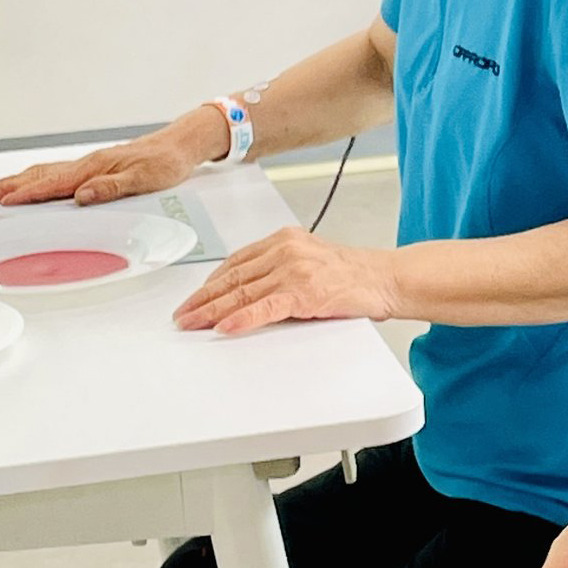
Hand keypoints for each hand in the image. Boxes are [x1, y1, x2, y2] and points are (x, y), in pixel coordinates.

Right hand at [0, 107, 225, 207]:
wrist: (179, 145)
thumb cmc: (164, 163)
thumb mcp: (144, 180)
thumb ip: (111, 188)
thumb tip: (81, 196)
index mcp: (94, 168)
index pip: (54, 183)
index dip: (28, 194)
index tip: (4, 202)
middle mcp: (87, 164)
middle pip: (41, 175)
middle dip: (11, 186)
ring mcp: (89, 165)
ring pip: (46, 172)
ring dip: (19, 181)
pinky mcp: (95, 167)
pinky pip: (58, 173)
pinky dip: (38, 178)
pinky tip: (32, 183)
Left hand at [172, 228, 398, 335]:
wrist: (385, 278)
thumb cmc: (352, 275)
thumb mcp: (309, 261)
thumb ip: (278, 271)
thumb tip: (246, 295)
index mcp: (283, 240)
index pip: (235, 263)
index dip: (209, 283)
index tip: (193, 298)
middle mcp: (285, 250)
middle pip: (233, 278)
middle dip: (202, 299)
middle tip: (182, 316)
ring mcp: (294, 270)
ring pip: (242, 293)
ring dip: (212, 311)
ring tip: (193, 324)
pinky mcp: (305, 292)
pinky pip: (265, 307)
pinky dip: (241, 318)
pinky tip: (224, 327)